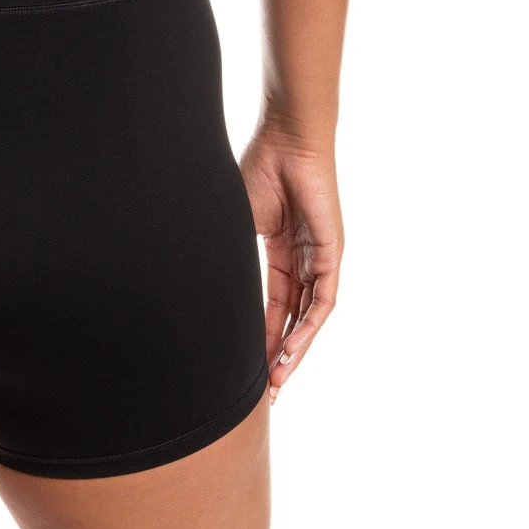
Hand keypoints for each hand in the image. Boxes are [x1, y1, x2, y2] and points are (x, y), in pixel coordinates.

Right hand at [238, 123, 342, 402]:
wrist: (286, 139)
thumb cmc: (258, 169)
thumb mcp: (237, 221)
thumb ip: (228, 253)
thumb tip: (197, 278)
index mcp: (280, 250)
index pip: (273, 303)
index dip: (260, 334)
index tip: (247, 367)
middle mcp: (303, 258)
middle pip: (292, 317)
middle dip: (278, 353)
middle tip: (265, 389)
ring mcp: (320, 257)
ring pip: (309, 315)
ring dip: (294, 348)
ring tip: (276, 378)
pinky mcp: (332, 252)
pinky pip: (323, 299)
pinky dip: (309, 325)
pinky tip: (292, 347)